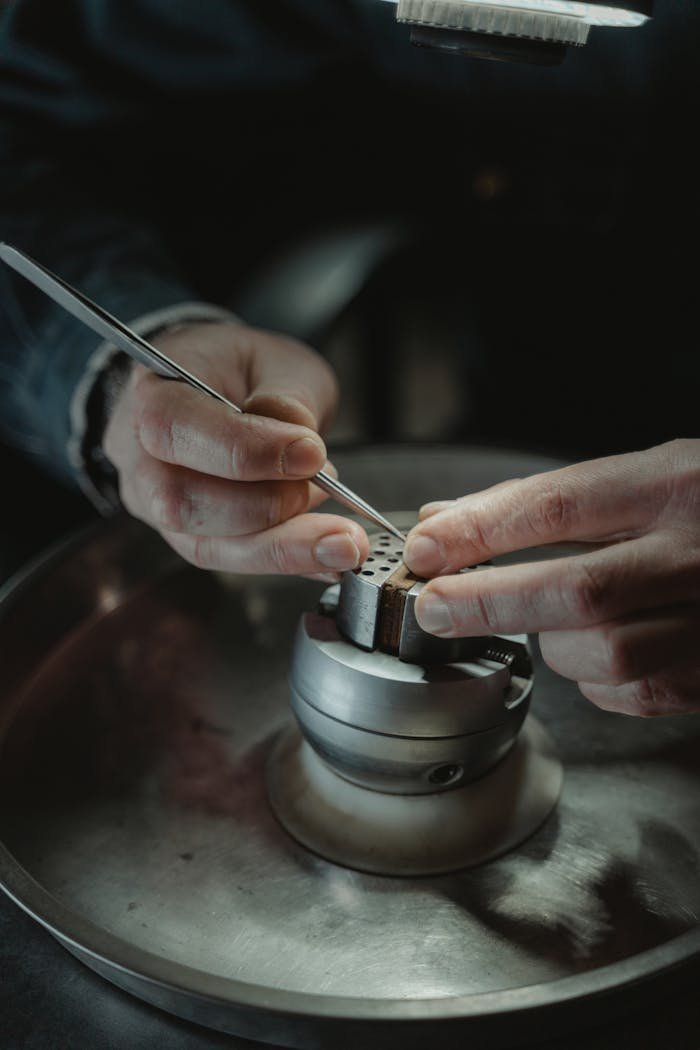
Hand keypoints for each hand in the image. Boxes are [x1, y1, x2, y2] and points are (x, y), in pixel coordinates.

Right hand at [103, 321, 367, 575]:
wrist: (221, 391)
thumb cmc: (241, 370)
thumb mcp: (276, 359)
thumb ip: (287, 395)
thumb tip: (298, 440)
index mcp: (151, 394)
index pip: (174, 428)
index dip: (242, 450)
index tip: (309, 454)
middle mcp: (141, 459)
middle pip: (182, 502)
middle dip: (266, 508)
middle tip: (328, 491)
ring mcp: (159, 507)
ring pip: (209, 545)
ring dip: (284, 548)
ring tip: (344, 542)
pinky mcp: (193, 538)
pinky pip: (234, 559)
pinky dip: (290, 559)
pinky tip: (331, 556)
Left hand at [403, 440, 699, 716]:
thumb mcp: (641, 477)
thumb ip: (542, 501)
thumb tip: (444, 523)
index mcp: (675, 485)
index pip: (557, 505)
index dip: (480, 530)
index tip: (425, 548)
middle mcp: (698, 552)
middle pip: (578, 590)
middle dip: (492, 602)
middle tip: (435, 608)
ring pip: (604, 653)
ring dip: (553, 644)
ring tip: (545, 622)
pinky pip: (635, 693)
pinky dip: (595, 681)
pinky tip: (594, 653)